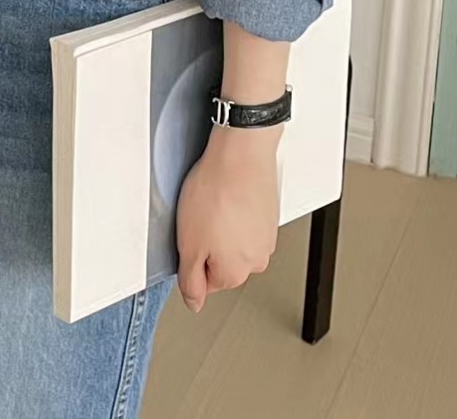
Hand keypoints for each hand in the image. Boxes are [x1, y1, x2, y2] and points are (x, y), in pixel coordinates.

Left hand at [175, 123, 280, 312]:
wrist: (240, 154)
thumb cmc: (215, 193)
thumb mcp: (188, 244)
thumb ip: (190, 281)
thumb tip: (194, 303)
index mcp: (235, 273)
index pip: (204, 282)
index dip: (190, 257)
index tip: (189, 236)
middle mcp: (257, 260)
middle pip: (220, 260)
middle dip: (207, 241)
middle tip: (199, 217)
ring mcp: (266, 235)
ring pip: (233, 238)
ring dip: (221, 224)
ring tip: (213, 201)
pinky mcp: (268, 212)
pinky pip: (244, 217)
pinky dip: (234, 208)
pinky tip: (225, 192)